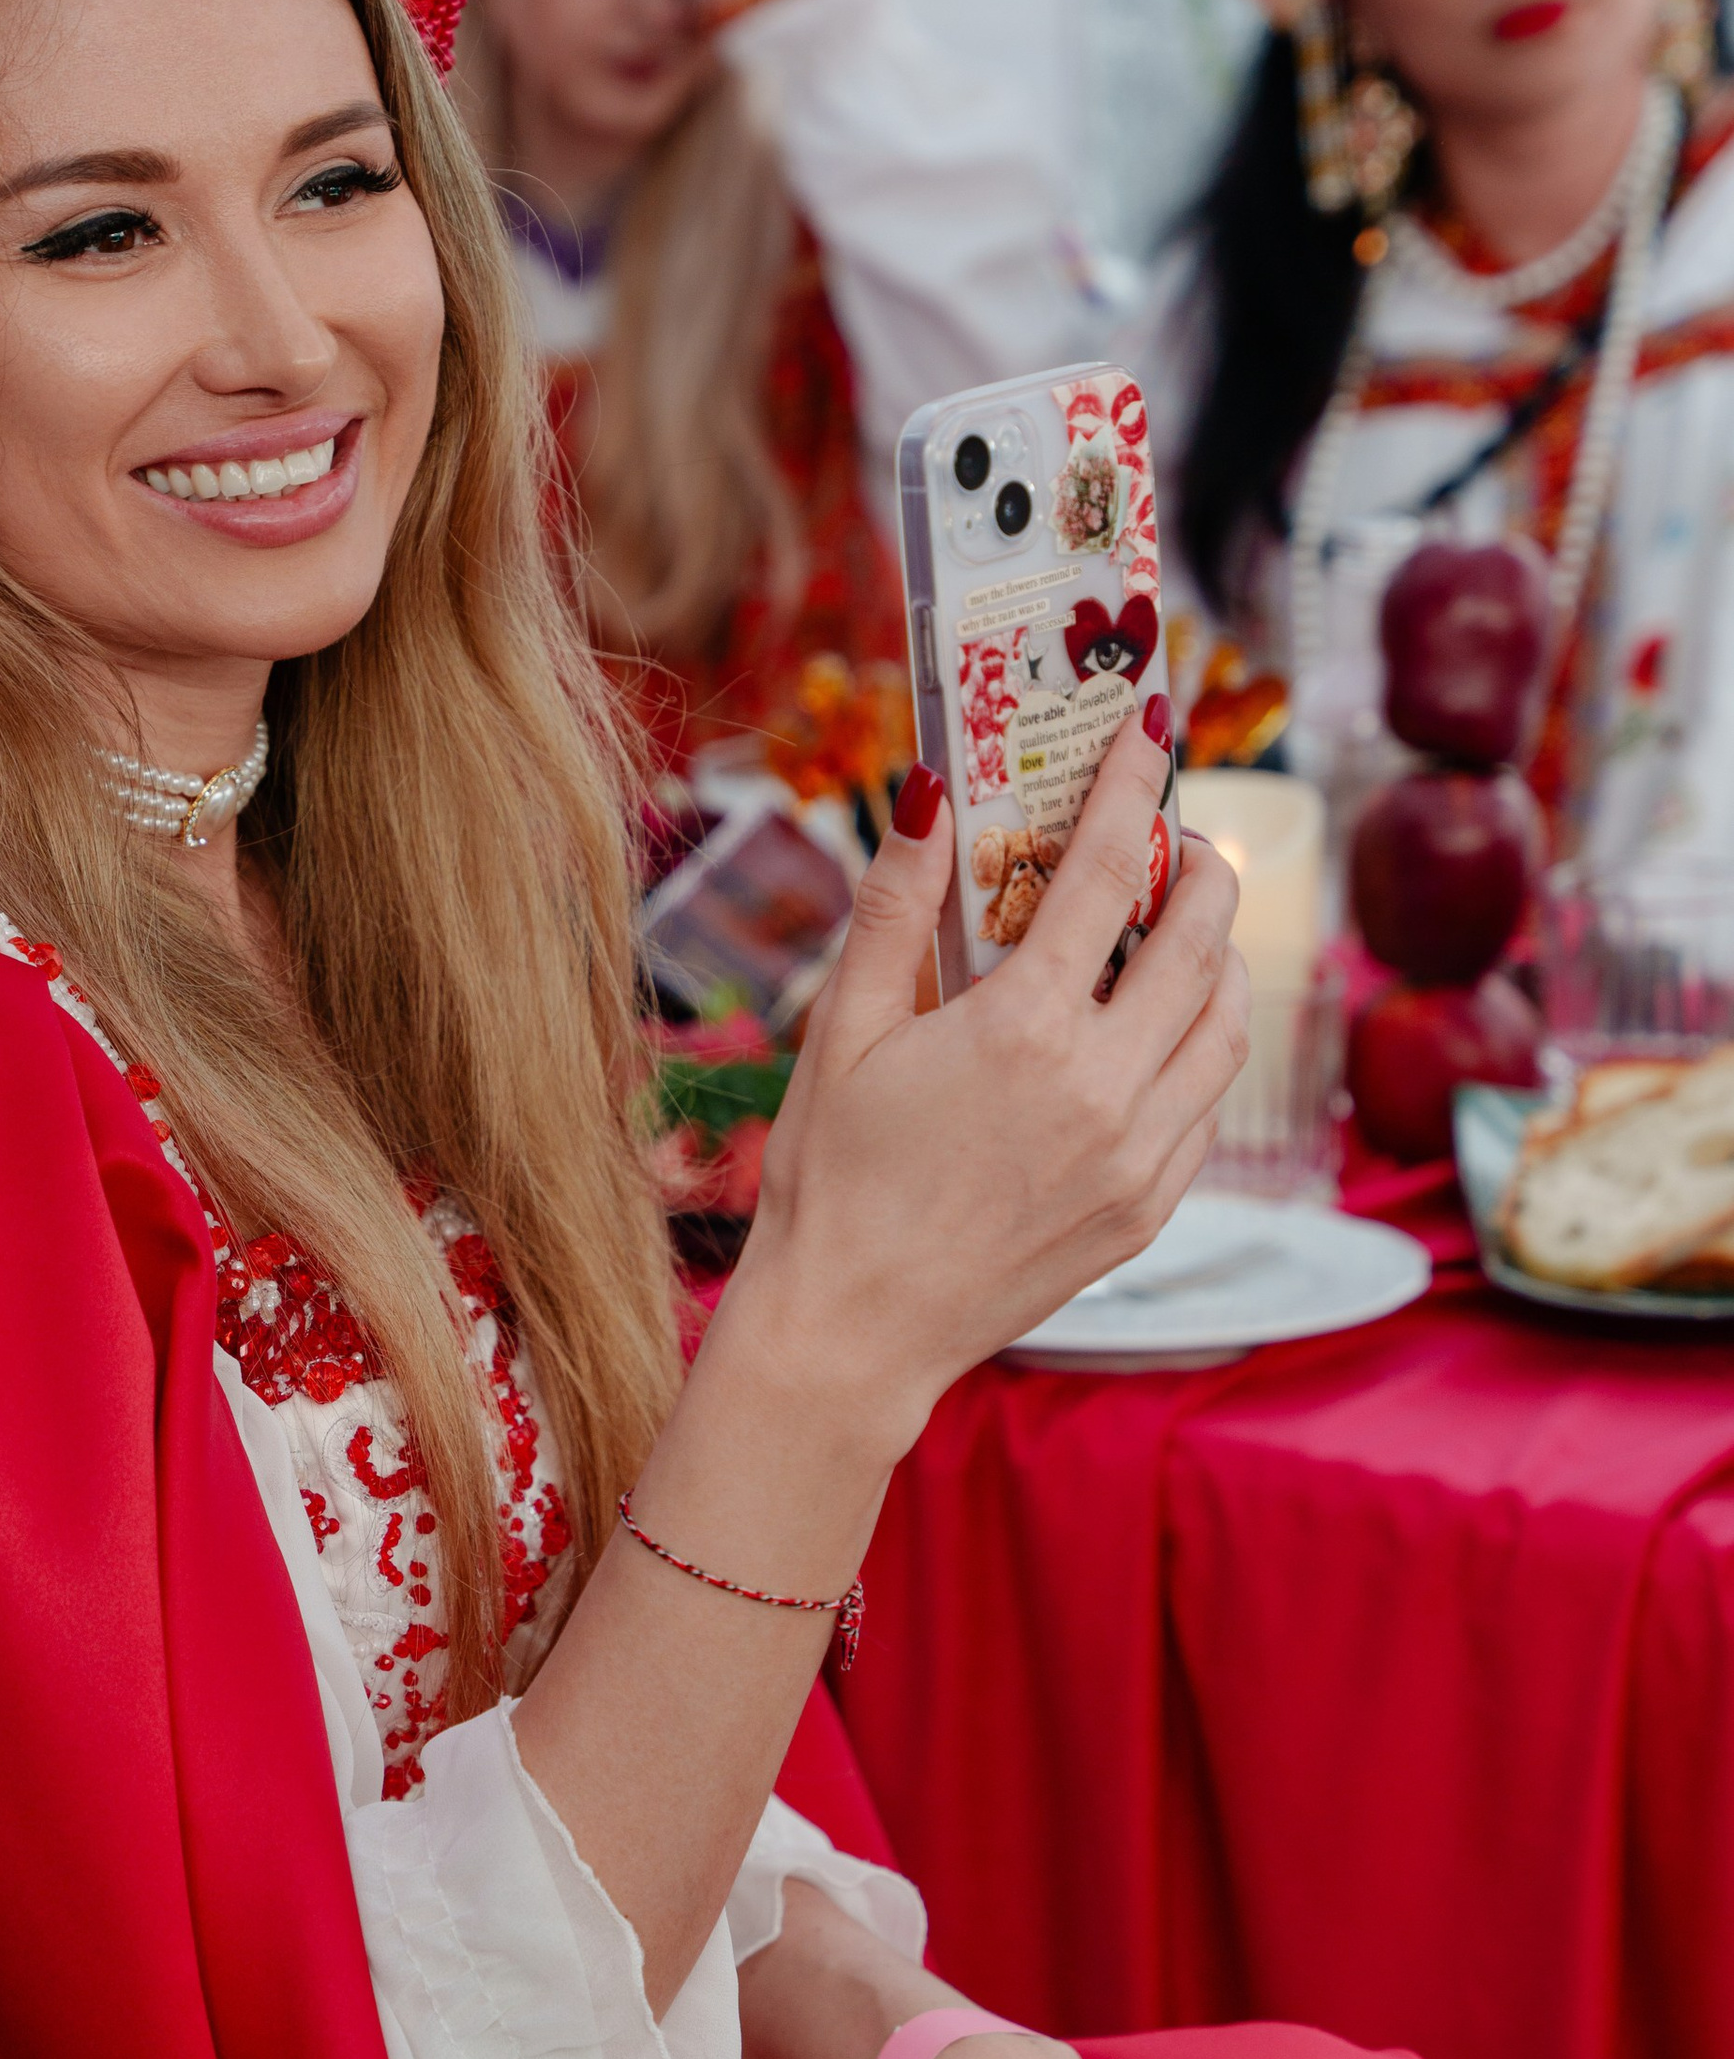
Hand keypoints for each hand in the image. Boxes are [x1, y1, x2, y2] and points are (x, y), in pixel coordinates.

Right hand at [736, 717, 1245, 1446]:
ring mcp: (1139, 1155)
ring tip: (1179, 929)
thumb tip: (928, 791)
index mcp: (1024, 1028)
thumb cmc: (832, 1178)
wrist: (855, 1329)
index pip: (1108, 870)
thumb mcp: (843, 1030)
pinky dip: (1200, 1047)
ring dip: (1218, 957)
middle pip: (1199, 936)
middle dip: (1200, 864)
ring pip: (1226, 1023)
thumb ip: (895, 906)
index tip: (1149, 729)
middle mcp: (1103, 1086)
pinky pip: (1209, 1104)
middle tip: (1176, 836)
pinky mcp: (1149, 1208)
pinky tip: (1157, 1033)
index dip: (1133, 786)